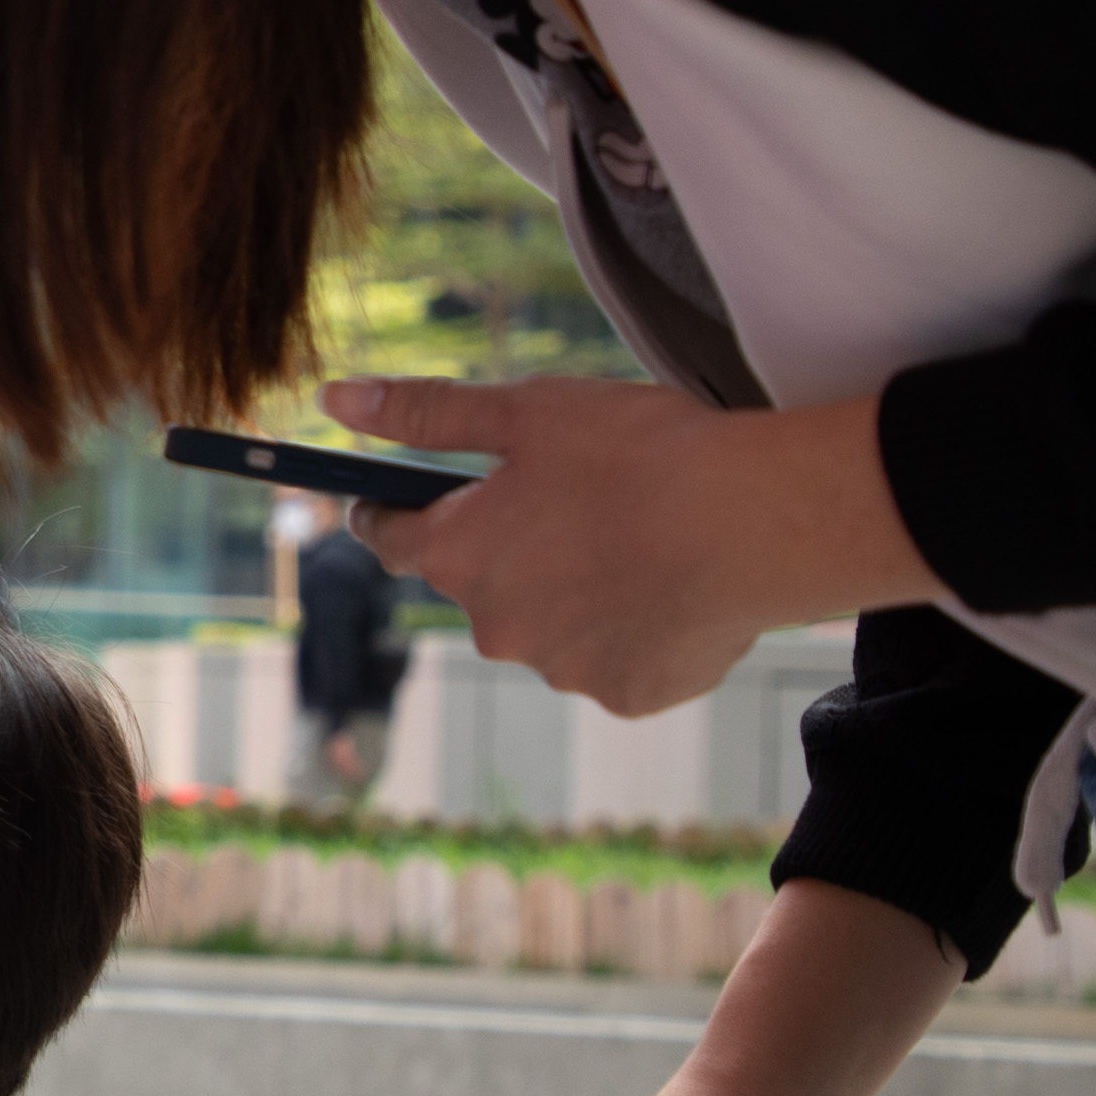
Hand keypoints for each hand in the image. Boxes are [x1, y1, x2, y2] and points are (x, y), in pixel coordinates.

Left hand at [319, 376, 940, 716]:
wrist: (757, 524)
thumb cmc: (642, 457)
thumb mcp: (526, 410)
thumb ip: (426, 411)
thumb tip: (337, 400)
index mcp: (460, 555)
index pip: (392, 538)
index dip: (389, 513)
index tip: (393, 499)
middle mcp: (496, 627)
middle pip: (479, 584)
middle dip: (506, 548)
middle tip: (567, 503)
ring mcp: (562, 667)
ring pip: (550, 623)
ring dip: (572, 591)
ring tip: (634, 543)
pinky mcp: (627, 694)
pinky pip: (615, 657)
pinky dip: (632, 627)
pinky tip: (672, 587)